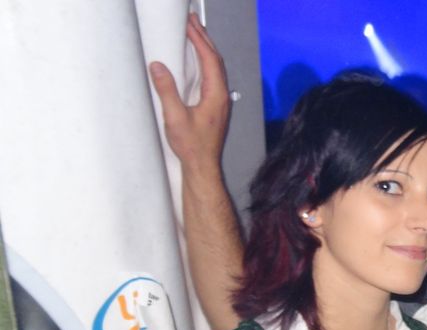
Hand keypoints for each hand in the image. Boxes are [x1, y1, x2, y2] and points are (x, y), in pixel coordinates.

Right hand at [148, 13, 230, 168]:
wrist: (202, 166)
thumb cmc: (191, 146)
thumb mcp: (175, 117)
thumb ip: (167, 90)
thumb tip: (158, 66)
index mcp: (216, 95)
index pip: (210, 60)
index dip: (199, 40)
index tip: (189, 25)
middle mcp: (222, 96)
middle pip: (215, 60)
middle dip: (204, 38)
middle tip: (193, 21)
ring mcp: (220, 101)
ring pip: (215, 68)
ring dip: (205, 49)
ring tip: (195, 33)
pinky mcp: (215, 106)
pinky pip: (212, 77)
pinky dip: (205, 62)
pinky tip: (197, 61)